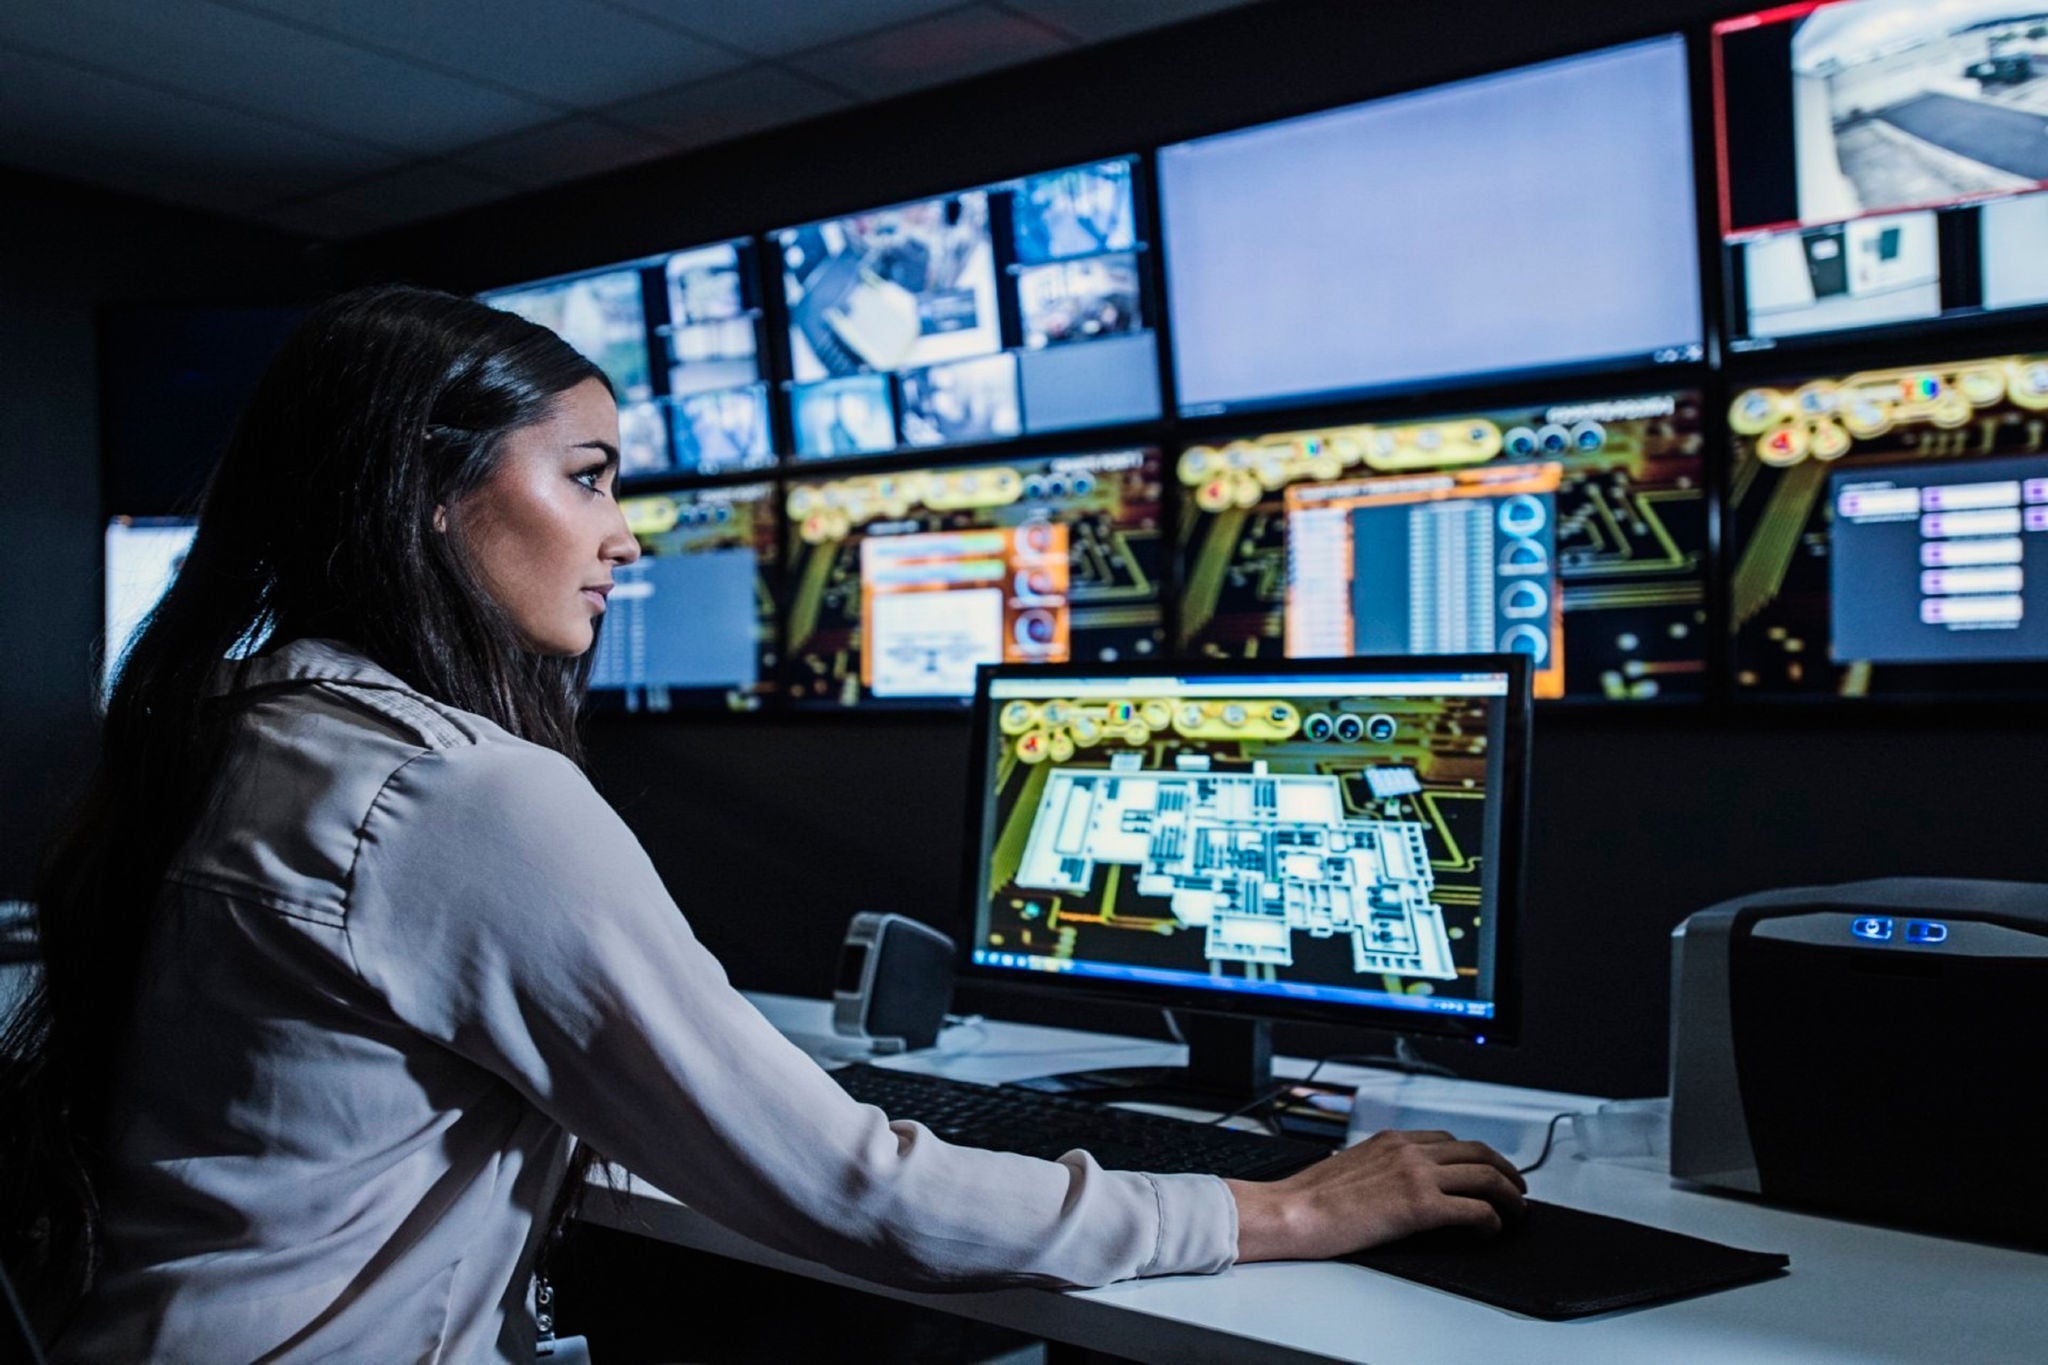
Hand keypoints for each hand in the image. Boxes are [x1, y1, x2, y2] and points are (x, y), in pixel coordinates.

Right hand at [1224, 1129, 1526, 1262]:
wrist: (1292, 1211)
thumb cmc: (1310, 1197)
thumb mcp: (1352, 1168)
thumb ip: (1383, 1168)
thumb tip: (1401, 1187)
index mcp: (1391, 1139)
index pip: (1450, 1140)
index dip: (1477, 1157)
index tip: (1487, 1172)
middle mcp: (1408, 1150)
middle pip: (1477, 1152)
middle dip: (1506, 1171)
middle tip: (1517, 1191)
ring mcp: (1416, 1175)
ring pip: (1485, 1175)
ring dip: (1509, 1195)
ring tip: (1515, 1213)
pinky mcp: (1419, 1206)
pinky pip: (1474, 1209)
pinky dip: (1491, 1220)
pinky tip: (1490, 1232)